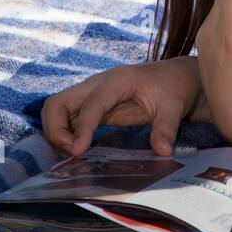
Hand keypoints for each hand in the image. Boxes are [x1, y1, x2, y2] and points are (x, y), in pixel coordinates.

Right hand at [40, 57, 199, 156]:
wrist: (176, 77)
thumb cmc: (175, 86)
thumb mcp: (175, 105)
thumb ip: (166, 127)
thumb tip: (163, 151)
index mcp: (117, 80)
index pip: (91, 104)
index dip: (82, 128)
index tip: (79, 151)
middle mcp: (98, 84)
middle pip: (58, 102)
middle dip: (56, 129)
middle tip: (72, 153)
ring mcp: (92, 94)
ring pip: (58, 110)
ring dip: (57, 133)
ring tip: (74, 154)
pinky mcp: (93, 106)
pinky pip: (69, 119)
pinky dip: (65, 134)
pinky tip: (77, 151)